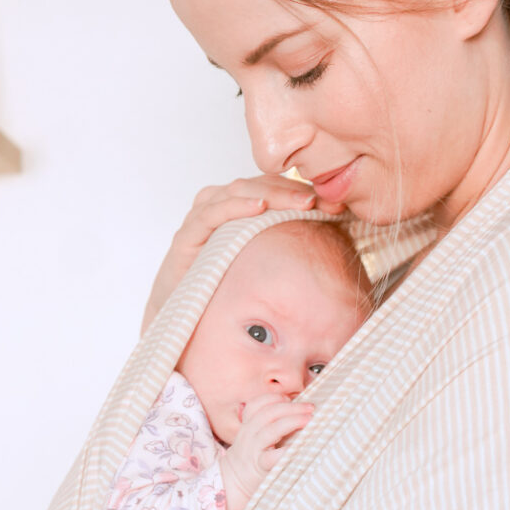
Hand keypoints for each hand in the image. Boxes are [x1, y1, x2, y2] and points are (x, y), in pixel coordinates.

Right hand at [142, 175, 323, 328]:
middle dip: (290, 190)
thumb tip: (329, 247)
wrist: (179, 324)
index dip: (298, 191)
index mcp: (234, 211)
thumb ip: (282, 252)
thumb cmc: (220, 294)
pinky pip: (210, 214)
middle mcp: (215, 209)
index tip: (330, 202)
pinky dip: (235, 206)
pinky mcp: (185, 239)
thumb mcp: (258, 269)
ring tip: (301, 201)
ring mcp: (199, 221)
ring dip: (271, 193)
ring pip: (235, 192)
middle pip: (256, 185)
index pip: (269, 188)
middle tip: (320, 200)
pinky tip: (259, 207)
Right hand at [221, 394, 313, 509]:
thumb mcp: (254, 435)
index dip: (274, 398)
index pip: (256, 404)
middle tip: (310, 408)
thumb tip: (299, 409)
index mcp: (247, 425)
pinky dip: (286, 451)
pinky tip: (299, 447)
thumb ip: (269, 422)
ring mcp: (253, 450)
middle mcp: (249, 434)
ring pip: (269, 430)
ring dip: (291, 422)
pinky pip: (271, 457)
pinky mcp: (260, 467)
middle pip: (267, 413)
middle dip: (291, 408)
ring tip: (308, 420)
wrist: (233, 483)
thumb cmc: (253, 456)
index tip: (290, 398)